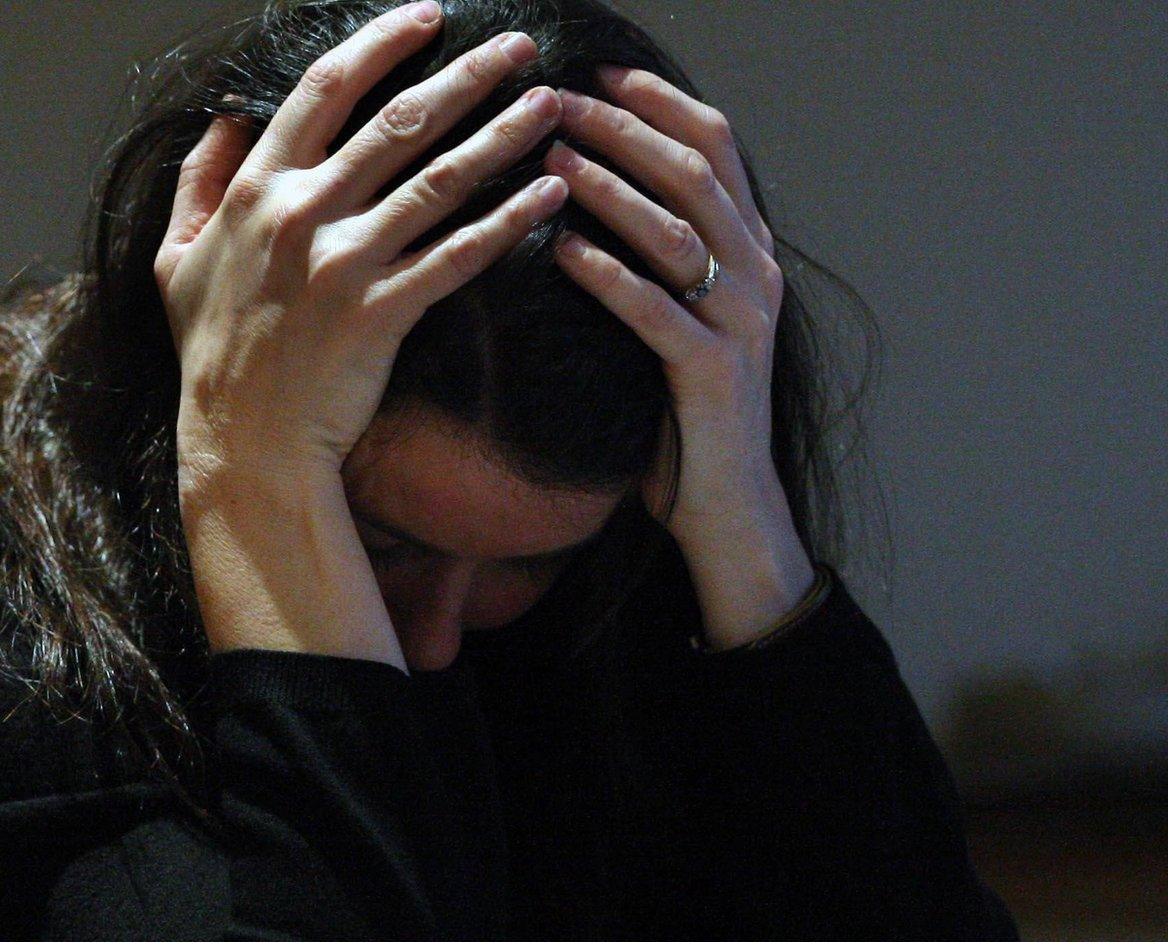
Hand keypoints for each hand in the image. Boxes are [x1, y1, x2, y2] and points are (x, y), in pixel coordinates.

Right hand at [154, 2, 566, 484]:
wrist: (242, 444)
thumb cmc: (211, 354)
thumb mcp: (174, 260)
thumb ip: (197, 183)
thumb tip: (221, 120)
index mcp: (256, 190)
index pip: (325, 89)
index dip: (381, 43)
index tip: (428, 15)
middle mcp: (302, 213)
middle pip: (399, 121)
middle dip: (467, 74)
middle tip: (518, 45)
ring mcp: (345, 263)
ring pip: (439, 179)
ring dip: (502, 134)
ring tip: (550, 103)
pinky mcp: (384, 312)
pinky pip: (459, 255)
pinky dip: (509, 222)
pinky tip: (550, 195)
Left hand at [543, 67, 814, 647]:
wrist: (726, 507)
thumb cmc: (683, 414)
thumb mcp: (675, 319)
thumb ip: (652, 261)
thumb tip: (580, 199)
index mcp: (748, 250)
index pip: (715, 147)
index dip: (659, 103)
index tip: (599, 71)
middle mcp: (755, 274)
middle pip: (692, 172)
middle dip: (622, 129)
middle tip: (555, 101)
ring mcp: (740, 322)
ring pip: (676, 230)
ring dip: (610, 188)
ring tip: (549, 159)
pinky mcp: (713, 373)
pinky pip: (656, 309)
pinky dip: (608, 274)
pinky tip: (561, 250)